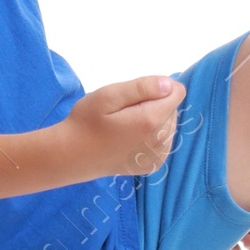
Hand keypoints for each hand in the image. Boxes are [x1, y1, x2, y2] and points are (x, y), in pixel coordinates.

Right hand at [62, 74, 186, 178]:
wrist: (72, 156)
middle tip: (125, 110)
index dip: (158, 87)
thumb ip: (141, 87)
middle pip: (172, 109)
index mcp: (150, 121)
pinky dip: (152, 135)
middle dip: (154, 104)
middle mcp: (160, 141)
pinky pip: (164, 141)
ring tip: (126, 124)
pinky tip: (132, 137)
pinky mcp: (153, 165)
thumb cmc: (86, 121)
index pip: (176, 92)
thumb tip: (169, 85)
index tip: (134, 94)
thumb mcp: (108, 95)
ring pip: (170, 125)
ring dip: (154, 119)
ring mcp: (158, 156)